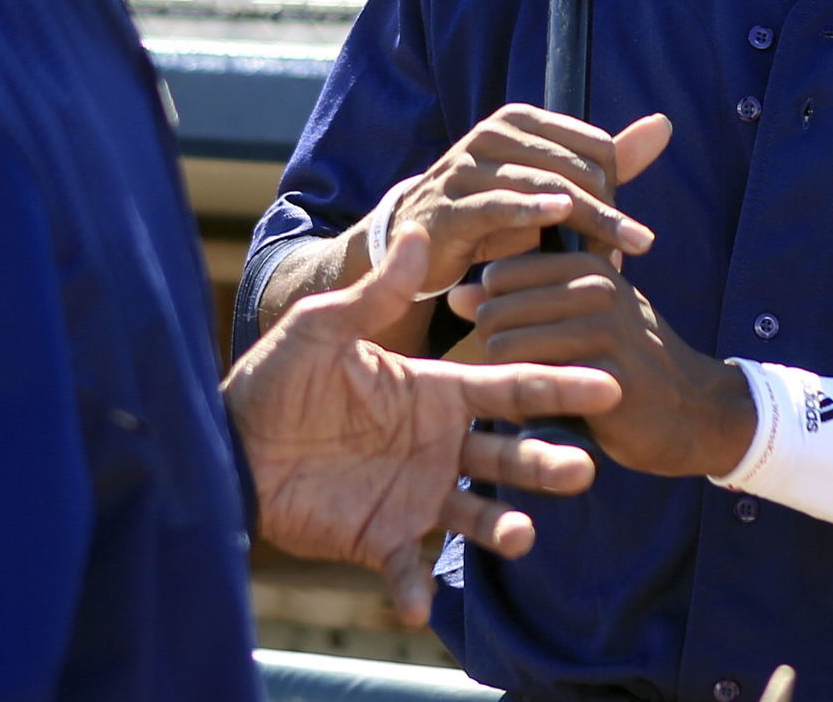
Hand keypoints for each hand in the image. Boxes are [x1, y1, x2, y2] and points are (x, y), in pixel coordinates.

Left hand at [225, 221, 623, 624]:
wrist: (228, 441)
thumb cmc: (276, 378)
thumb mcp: (324, 327)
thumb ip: (377, 291)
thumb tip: (418, 228)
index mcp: (431, 393)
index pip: (505, 388)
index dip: (553, 386)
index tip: (604, 381)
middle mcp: (435, 446)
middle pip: (507, 456)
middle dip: (545, 463)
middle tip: (583, 468)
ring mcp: (411, 496)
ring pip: (474, 517)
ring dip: (501, 530)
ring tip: (521, 536)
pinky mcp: (378, 540)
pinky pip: (405, 570)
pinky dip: (414, 590)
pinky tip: (420, 605)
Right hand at [377, 106, 669, 298]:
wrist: (422, 240)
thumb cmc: (497, 210)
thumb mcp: (553, 182)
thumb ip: (608, 157)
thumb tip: (664, 124)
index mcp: (520, 121)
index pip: (594, 146)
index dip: (617, 186)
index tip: (624, 228)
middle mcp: (492, 134)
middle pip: (574, 168)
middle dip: (607, 210)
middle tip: (631, 248)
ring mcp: (467, 167)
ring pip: (545, 186)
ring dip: (588, 222)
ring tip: (619, 252)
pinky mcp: (450, 205)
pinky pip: (498, 205)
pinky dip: (531, 210)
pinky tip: (559, 217)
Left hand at [451, 250, 756, 480]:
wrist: (695, 410)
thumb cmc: (626, 361)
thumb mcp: (580, 319)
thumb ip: (519, 303)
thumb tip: (456, 295)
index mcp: (587, 264)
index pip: (498, 276)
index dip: (496, 314)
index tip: (525, 340)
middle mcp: (595, 287)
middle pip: (493, 311)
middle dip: (496, 349)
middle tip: (530, 374)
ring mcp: (603, 330)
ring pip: (503, 346)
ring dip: (507, 380)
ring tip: (538, 393)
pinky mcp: (605, 376)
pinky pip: (528, 385)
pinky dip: (525, 407)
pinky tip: (550, 415)